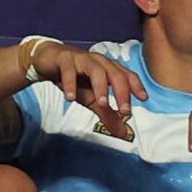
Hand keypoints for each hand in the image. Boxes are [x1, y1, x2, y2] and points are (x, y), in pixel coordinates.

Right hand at [17, 36, 143, 140]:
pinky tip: (70, 98)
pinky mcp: (64, 59)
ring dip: (100, 87)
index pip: (127, 75)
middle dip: (122, 93)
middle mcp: (99, 61)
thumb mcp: (91, 98)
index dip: (136, 86)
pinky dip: (70, 84)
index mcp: (109, 68)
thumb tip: (123, 133)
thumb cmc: (74, 78)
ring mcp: (82, 58)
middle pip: (115, 74)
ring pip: (96, 70)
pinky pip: (69, 71)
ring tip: (102, 104)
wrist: (47, 60)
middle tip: (125, 111)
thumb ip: (107, 113)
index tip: (144, 99)